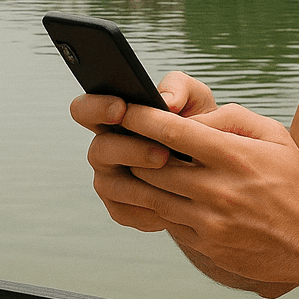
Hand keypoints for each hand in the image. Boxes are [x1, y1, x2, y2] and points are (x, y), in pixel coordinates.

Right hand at [69, 72, 216, 231]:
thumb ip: (180, 87)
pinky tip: (174, 199)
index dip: (96, 108)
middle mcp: (105, 150)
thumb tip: (167, 101)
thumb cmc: (199, 126)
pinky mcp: (121, 209)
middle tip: (162, 151)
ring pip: (111, 184)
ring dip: (142, 178)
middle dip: (129, 149)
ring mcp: (110, 181)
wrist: (213, 170)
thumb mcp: (195, 100)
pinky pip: (127, 211)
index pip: (85, 110)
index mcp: (113, 119)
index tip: (121, 108)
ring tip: (171, 170)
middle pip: (98, 149)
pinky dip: (150, 206)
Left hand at [119, 101, 298, 286]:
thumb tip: (190, 120)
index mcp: (233, 156)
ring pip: (153, 196)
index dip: (141, 118)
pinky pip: (168, 221)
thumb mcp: (273, 135)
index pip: (173, 132)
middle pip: (152, 166)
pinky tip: (159, 194)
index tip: (123, 109)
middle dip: (132, 149)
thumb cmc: (293, 181)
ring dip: (138, 179)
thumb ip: (230, 118)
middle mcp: (217, 189)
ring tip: (130, 165)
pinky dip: (160, 205)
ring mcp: (209, 221)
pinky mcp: (206, 245)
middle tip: (119, 136)